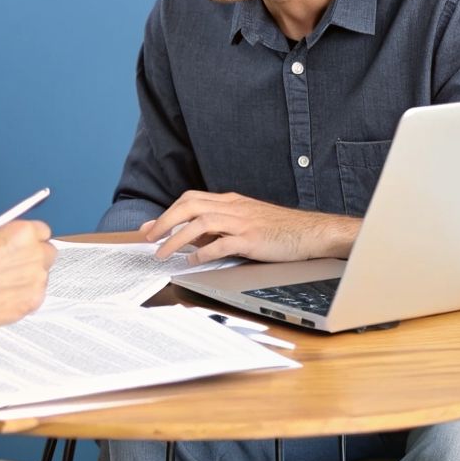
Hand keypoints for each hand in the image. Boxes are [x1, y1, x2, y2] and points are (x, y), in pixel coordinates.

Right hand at [0, 221, 56, 330]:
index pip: (42, 230)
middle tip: (19, 262)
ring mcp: (37, 278)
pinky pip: (37, 293)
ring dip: (31, 275)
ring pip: (43, 274)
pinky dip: (26, 294)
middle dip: (36, 255)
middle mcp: (35, 253)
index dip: (32, 237)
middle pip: (48, 251)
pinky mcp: (35, 299)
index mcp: (22, 233)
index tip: (27, 242)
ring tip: (8, 282)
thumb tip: (4, 234)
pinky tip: (8, 295)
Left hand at [141, 191, 360, 264]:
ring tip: (163, 253)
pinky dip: (202, 252)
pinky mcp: (252, 239)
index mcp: (230, 201)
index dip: (167, 212)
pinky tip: (192, 261)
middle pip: (189, 206)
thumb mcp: (246, 221)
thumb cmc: (279, 229)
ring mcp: (242, 222)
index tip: (150, 227)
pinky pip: (221, 244)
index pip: (190, 199)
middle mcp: (233, 207)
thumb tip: (192, 238)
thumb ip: (220, 226)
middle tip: (149, 238)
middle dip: (164, 221)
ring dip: (176, 238)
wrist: (311, 232)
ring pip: (199, 223)